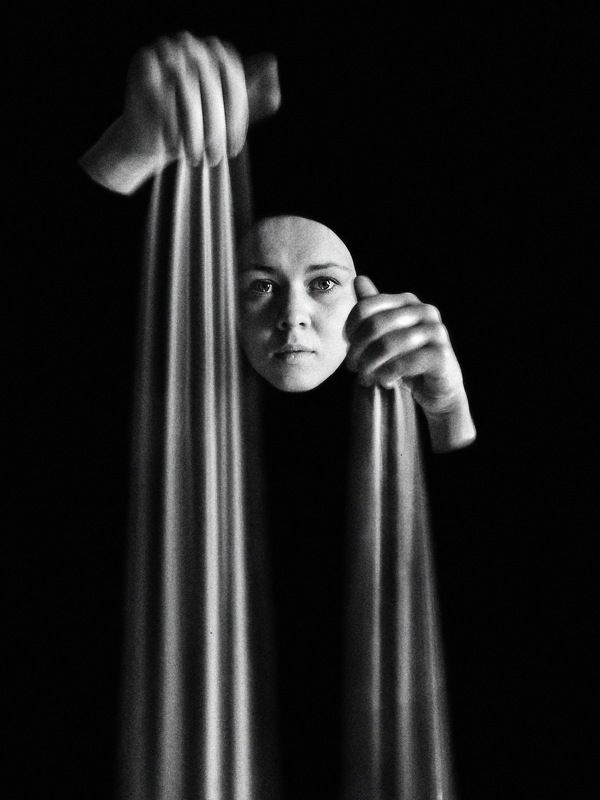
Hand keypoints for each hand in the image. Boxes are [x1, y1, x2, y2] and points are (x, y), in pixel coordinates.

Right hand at [80, 33, 279, 193]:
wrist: (157, 139)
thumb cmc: (198, 128)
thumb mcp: (230, 117)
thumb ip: (256, 95)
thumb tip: (272, 63)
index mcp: (217, 52)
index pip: (234, 82)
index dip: (236, 119)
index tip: (234, 149)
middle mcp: (193, 44)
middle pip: (211, 85)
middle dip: (215, 129)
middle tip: (215, 158)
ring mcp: (166, 50)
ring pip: (186, 89)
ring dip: (192, 129)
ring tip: (196, 157)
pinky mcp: (143, 62)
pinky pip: (159, 93)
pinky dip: (168, 123)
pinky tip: (173, 147)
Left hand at [345, 275, 475, 449]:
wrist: (436, 387)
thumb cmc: (406, 358)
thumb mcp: (386, 333)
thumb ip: (373, 309)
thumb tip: (358, 279)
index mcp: (407, 301)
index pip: (366, 306)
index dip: (350, 328)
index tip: (347, 347)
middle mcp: (424, 311)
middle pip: (375, 325)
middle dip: (358, 349)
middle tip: (352, 367)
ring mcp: (436, 331)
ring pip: (389, 344)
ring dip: (370, 364)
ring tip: (365, 377)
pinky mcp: (442, 354)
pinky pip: (406, 363)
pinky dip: (388, 374)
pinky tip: (383, 382)